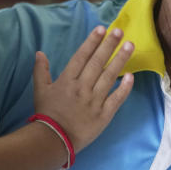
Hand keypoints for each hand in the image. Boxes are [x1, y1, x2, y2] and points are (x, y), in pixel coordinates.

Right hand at [32, 26, 134, 152]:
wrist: (54, 140)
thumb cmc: (47, 113)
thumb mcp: (40, 90)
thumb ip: (41, 71)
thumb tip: (40, 53)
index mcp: (67, 80)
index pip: (81, 56)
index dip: (92, 42)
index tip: (102, 29)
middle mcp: (82, 87)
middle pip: (97, 62)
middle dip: (109, 45)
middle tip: (120, 31)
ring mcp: (94, 101)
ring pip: (109, 77)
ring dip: (120, 60)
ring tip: (130, 46)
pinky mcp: (104, 114)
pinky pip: (116, 99)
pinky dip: (124, 88)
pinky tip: (130, 76)